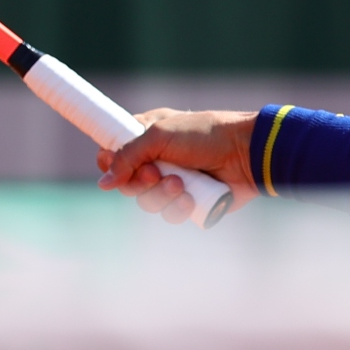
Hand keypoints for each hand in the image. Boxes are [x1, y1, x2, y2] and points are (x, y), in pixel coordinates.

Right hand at [98, 109, 258, 223]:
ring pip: (148, 201)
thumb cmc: (205, 135)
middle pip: (128, 183)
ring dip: (161, 196)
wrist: (246, 154)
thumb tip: (103, 182)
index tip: (115, 167)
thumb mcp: (159, 136)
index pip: (115, 152)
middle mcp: (158, 159)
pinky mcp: (189, 201)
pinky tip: (191, 199)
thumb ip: (127, 156)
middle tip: (155, 175)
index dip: (111, 164)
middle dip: (140, 183)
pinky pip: (170, 214)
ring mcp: (174, 181)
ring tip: (181, 185)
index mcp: (148, 135)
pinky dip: (178, 209)